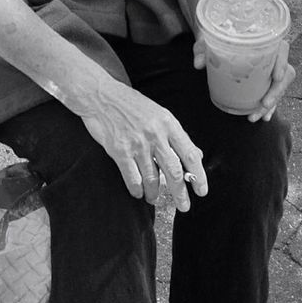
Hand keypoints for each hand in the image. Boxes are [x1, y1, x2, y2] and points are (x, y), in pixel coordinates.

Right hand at [79, 78, 206, 211]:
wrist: (100, 96)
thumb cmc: (129, 104)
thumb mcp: (159, 113)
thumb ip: (176, 135)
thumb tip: (194, 154)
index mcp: (168, 124)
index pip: (190, 154)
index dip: (199, 176)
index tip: (201, 190)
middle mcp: (155, 135)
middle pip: (174, 171)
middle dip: (180, 193)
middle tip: (184, 206)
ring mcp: (137, 144)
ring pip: (152, 178)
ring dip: (155, 193)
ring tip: (154, 198)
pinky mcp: (120, 151)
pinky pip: (132, 178)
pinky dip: (136, 189)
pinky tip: (138, 193)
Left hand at [193, 35, 295, 121]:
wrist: (213, 47)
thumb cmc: (213, 42)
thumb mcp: (206, 43)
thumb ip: (202, 50)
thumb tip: (199, 64)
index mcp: (261, 41)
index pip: (282, 49)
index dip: (283, 62)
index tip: (276, 77)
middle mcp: (270, 56)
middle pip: (285, 72)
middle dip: (277, 91)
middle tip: (264, 103)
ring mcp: (269, 70)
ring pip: (280, 87)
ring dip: (272, 103)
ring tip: (256, 116)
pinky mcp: (265, 82)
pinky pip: (273, 95)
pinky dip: (269, 107)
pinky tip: (264, 117)